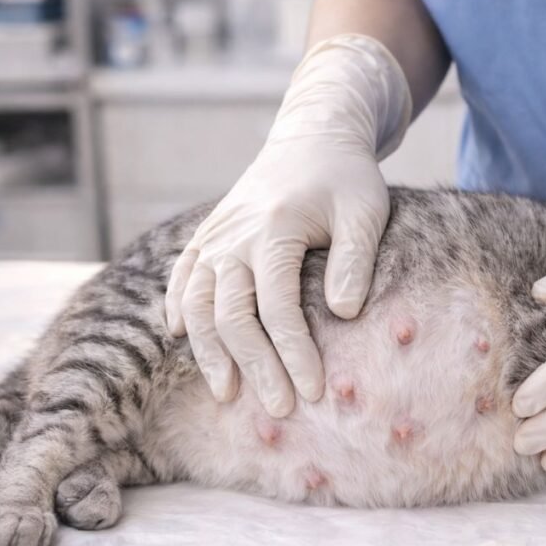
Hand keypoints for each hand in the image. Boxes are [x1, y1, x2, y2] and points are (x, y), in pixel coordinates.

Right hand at [165, 35, 410, 416]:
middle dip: (255, 366)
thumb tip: (343, 313)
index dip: (293, 353)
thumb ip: (354, 260)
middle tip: (279, 409)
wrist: (313, 137)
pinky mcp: (208, 235)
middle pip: (232, 315)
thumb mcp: (365, 211)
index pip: (277, 307)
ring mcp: (215, 235)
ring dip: (209, 351)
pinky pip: (182, 277)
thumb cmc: (346, 178)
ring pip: (198, 303)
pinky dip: (179, 308)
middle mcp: (233, 236)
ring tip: (227, 393)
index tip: (312, 391)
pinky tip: (182, 338)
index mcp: (273, 230)